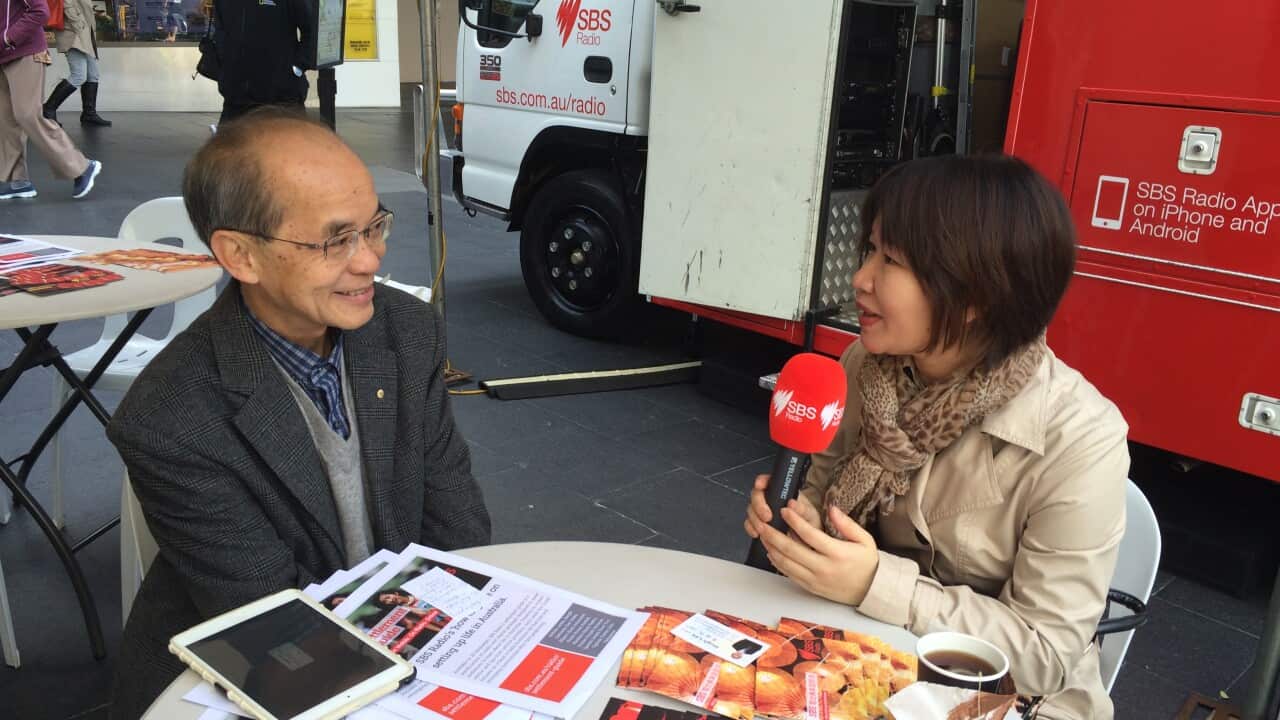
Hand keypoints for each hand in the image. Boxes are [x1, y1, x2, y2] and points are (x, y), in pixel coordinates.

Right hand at [744, 473, 820, 538]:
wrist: (807, 539)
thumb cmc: (809, 522)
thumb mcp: (810, 514)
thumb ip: (802, 509)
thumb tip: (792, 503)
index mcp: (783, 491)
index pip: (769, 480)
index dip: (762, 480)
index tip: (760, 485)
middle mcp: (771, 499)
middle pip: (757, 495)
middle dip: (759, 505)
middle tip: (767, 516)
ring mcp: (763, 511)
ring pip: (752, 509)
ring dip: (755, 518)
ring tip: (763, 528)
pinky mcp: (760, 523)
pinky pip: (750, 523)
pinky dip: (751, 528)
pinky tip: (757, 533)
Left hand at [760, 501, 880, 606]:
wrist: (870, 591)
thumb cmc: (867, 563)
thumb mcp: (865, 540)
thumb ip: (847, 524)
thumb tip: (831, 508)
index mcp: (837, 554)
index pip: (810, 535)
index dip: (795, 521)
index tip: (785, 509)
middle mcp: (824, 568)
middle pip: (792, 550)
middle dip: (774, 535)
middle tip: (763, 523)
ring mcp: (815, 580)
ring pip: (786, 564)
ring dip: (772, 549)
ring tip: (763, 535)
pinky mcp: (810, 587)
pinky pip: (789, 574)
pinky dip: (777, 563)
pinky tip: (771, 552)